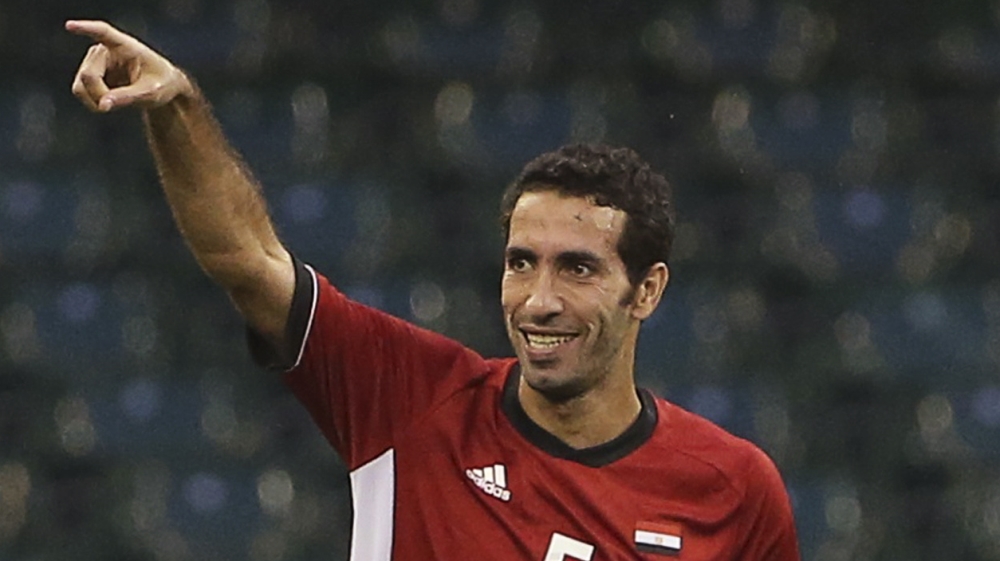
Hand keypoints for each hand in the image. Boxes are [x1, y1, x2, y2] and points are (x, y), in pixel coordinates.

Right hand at [66, 20, 194, 111]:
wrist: (162, 87)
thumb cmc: (162, 83)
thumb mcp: (152, 93)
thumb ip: (128, 97)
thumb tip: (103, 105)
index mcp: (125, 45)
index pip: (103, 33)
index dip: (85, 29)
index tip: (70, 26)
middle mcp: (104, 50)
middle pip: (89, 75)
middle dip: (101, 95)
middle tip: (121, 103)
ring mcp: (94, 61)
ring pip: (80, 87)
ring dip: (95, 101)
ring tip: (118, 103)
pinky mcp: (89, 74)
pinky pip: (81, 92)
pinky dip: (93, 103)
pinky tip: (110, 102)